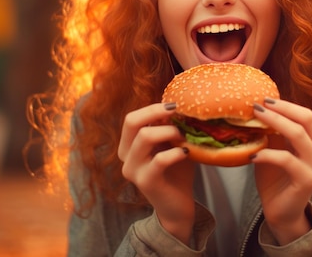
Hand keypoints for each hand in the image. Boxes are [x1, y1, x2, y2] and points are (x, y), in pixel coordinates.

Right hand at [118, 103, 194, 243]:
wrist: (177, 206)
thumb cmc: (176, 171)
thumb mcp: (172, 144)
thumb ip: (170, 127)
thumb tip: (180, 104)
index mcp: (128, 146)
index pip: (131, 118)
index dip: (152, 108)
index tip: (175, 105)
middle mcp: (125, 157)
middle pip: (132, 122)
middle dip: (156, 111)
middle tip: (178, 111)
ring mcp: (133, 170)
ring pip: (145, 136)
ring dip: (169, 131)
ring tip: (184, 137)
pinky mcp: (146, 182)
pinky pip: (159, 159)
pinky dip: (176, 152)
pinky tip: (186, 152)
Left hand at [251, 98, 311, 244]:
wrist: (280, 213)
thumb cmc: (275, 179)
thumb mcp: (273, 149)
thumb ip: (271, 132)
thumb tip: (255, 108)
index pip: (306, 114)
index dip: (286, 104)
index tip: (264, 99)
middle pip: (306, 119)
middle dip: (281, 109)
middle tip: (258, 105)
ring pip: (298, 135)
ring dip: (274, 123)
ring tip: (254, 119)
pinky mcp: (306, 180)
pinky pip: (287, 159)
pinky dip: (267, 154)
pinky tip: (252, 155)